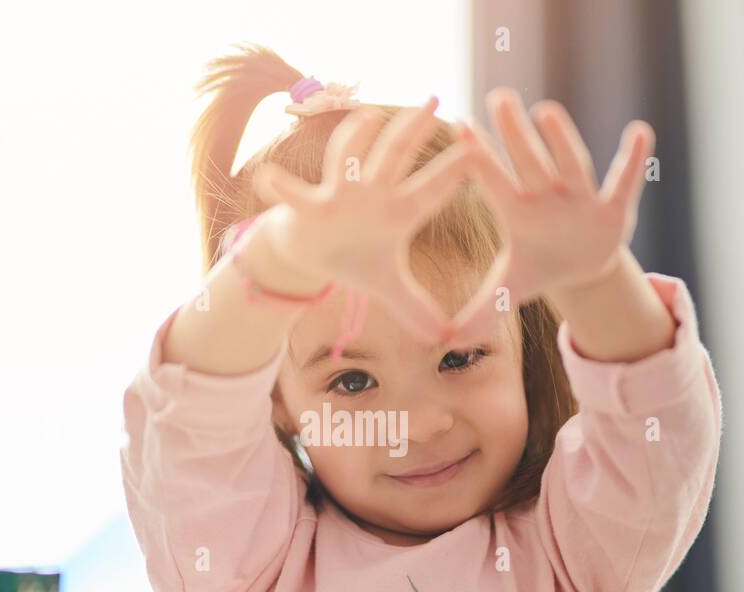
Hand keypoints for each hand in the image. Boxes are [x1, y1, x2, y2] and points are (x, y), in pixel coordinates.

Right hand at [252, 98, 470, 344]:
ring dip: (357, 137)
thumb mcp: (388, 287)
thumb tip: (445, 339)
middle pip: (395, 155)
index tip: (478, 151)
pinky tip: (265, 178)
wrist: (309, 250)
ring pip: (349, 157)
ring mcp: (340, 195)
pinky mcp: (309, 205)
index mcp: (398, 212)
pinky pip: (294, 195)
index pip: (432, 191)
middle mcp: (371, 194)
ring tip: (369, 116)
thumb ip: (417, 308)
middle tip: (434, 100)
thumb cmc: (354, 258)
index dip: (454, 172)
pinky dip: (280, 188)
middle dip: (412, 129)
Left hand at [445, 88, 654, 346]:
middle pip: (528, 162)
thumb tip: (446, 343)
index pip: (492, 183)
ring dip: (562, 140)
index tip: (459, 128)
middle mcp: (546, 198)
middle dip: (515, 133)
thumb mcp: (509, 289)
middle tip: (499, 97)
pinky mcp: (614, 208)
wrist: (580, 265)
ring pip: (571, 165)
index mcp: (516, 214)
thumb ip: (479, 312)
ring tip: (549, 110)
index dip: (478, 160)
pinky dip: (633, 160)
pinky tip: (640, 131)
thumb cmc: (537, 265)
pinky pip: (624, 182)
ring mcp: (580, 199)